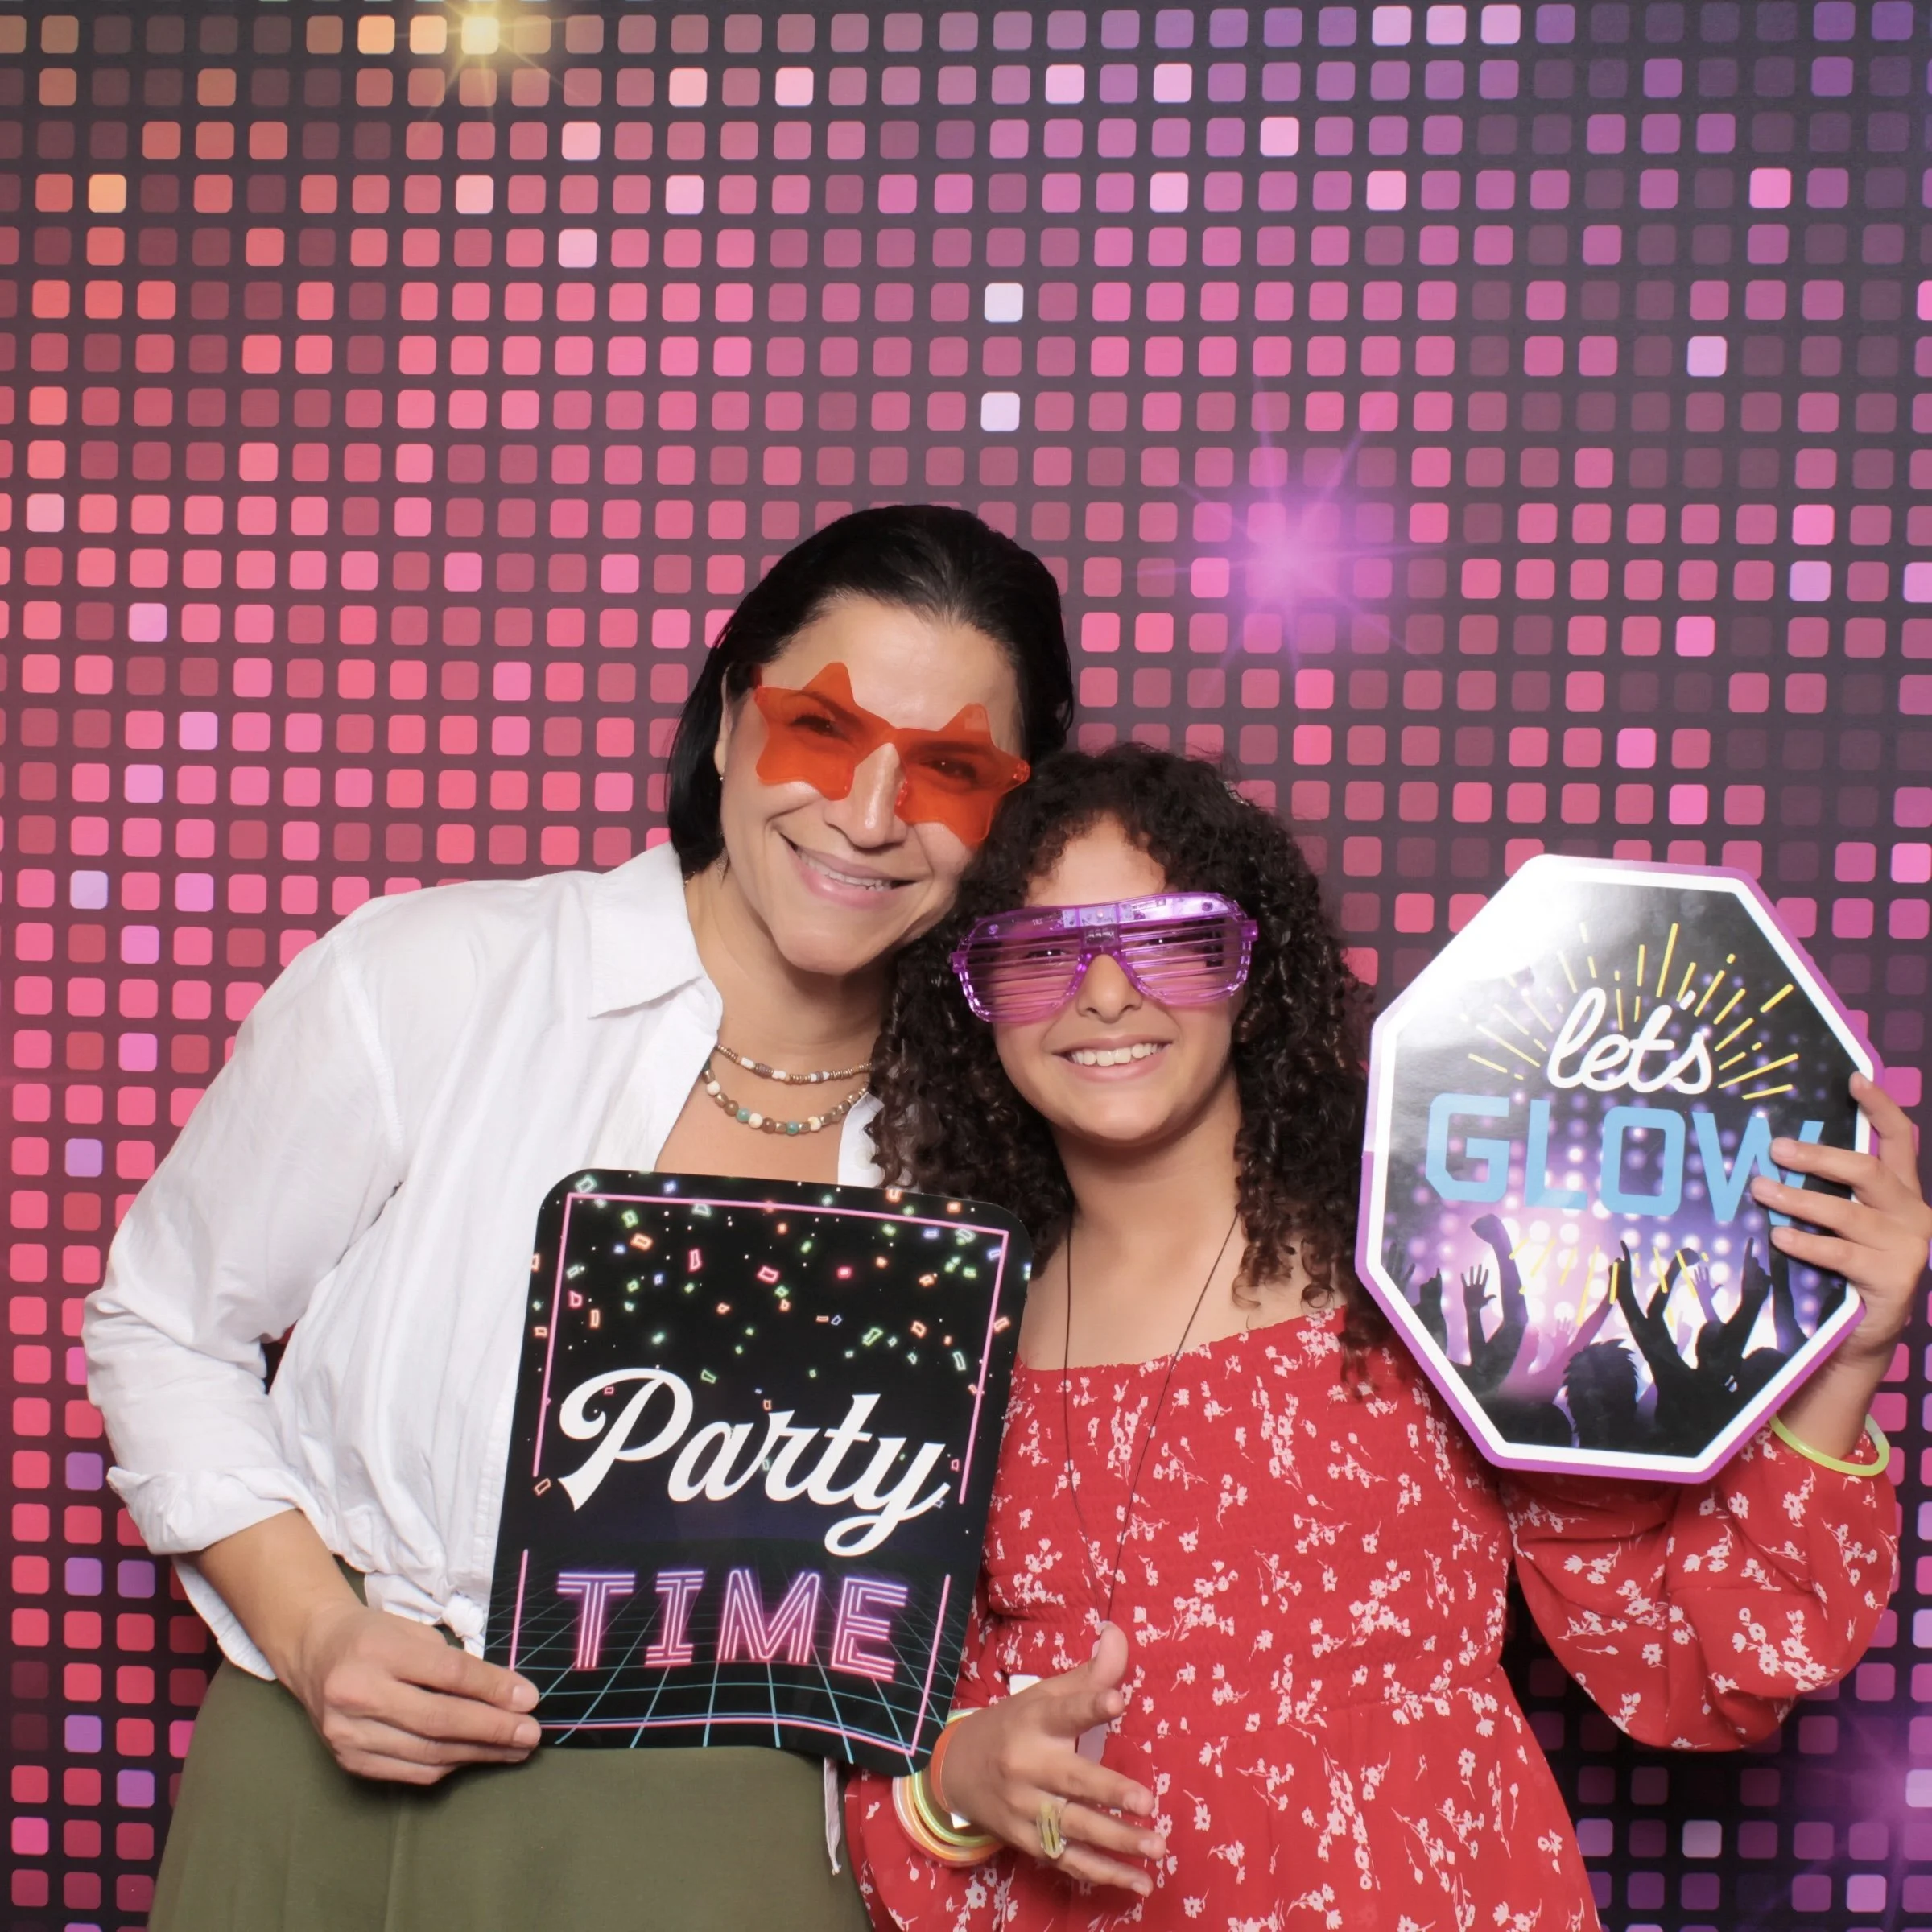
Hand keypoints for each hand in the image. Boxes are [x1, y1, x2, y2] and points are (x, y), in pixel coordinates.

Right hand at [284, 1596, 541, 1784]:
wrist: (314, 1654)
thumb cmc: (373, 1637)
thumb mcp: (413, 1632)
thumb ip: (454, 1663)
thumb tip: (508, 1695)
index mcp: (377, 1651)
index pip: (448, 1674)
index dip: (493, 1689)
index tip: (529, 1698)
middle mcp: (358, 1695)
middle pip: (440, 1720)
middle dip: (493, 1730)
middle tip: (531, 1734)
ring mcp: (350, 1734)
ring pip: (428, 1753)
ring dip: (478, 1754)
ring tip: (513, 1750)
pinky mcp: (349, 1761)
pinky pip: (411, 1771)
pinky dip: (449, 1765)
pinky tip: (475, 1756)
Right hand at [934, 1624, 1164, 1894]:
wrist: (956, 1769)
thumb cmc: (1015, 1725)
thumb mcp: (1043, 1695)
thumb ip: (1088, 1675)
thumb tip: (1119, 1634)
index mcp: (1034, 1721)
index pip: (1065, 1710)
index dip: (1090, 1704)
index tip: (1117, 1699)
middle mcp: (1027, 1764)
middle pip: (1071, 1779)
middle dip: (1109, 1791)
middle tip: (1146, 1802)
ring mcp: (1024, 1807)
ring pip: (1073, 1826)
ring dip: (1116, 1840)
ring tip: (1156, 1846)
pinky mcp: (1025, 1840)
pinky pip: (1067, 1859)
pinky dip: (1102, 1874)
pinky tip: (1138, 1882)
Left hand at [1751, 1073, 1931, 1364]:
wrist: (1864, 1333)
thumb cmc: (1845, 1269)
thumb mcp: (1845, 1223)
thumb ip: (1831, 1191)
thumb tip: (1776, 1152)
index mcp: (1901, 1193)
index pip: (1899, 1139)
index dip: (1879, 1106)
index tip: (1853, 1078)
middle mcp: (1911, 1213)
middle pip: (1868, 1170)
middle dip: (1820, 1156)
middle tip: (1776, 1148)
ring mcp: (1907, 1245)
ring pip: (1848, 1212)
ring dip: (1798, 1198)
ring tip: (1761, 1189)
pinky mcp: (1894, 1278)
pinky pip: (1842, 1253)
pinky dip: (1807, 1241)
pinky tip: (1779, 1236)